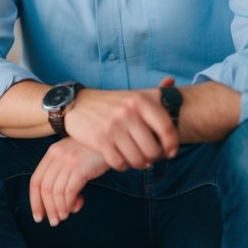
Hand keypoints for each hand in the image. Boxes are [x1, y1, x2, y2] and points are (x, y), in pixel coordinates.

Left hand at [30, 137, 107, 226]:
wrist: (110, 138)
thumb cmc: (92, 152)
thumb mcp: (72, 158)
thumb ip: (64, 176)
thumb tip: (63, 205)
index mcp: (51, 154)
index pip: (36, 181)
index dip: (35, 201)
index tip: (38, 216)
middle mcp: (56, 157)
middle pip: (44, 188)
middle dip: (47, 208)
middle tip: (53, 222)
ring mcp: (68, 162)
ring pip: (56, 192)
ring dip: (59, 209)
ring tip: (63, 218)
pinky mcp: (80, 168)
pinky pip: (69, 191)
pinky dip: (69, 204)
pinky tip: (73, 209)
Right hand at [62, 78, 178, 170]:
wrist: (75, 104)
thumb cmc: (110, 103)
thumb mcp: (131, 95)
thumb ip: (154, 92)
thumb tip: (171, 82)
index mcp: (139, 100)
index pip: (167, 128)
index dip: (172, 144)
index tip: (171, 151)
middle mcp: (128, 112)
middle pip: (153, 149)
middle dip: (153, 158)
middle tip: (148, 157)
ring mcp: (113, 127)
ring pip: (137, 159)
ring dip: (138, 164)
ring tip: (136, 159)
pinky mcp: (100, 139)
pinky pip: (119, 163)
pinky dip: (122, 165)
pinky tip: (121, 159)